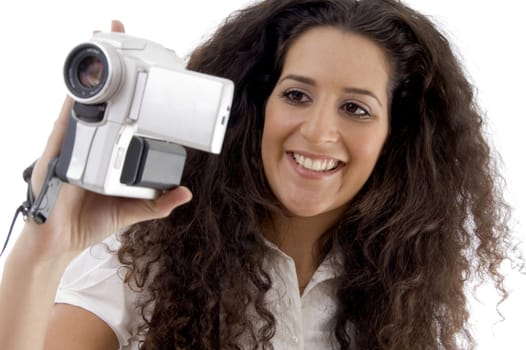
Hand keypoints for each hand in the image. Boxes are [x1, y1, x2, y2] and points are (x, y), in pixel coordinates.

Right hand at [23, 20, 192, 261]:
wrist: (59, 242)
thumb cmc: (89, 221)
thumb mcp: (131, 209)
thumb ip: (157, 203)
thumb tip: (184, 193)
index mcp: (106, 151)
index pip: (120, 112)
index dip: (130, 87)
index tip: (145, 64)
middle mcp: (89, 141)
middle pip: (101, 95)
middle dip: (109, 63)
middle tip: (119, 30)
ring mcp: (72, 143)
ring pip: (83, 100)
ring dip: (93, 73)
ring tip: (102, 43)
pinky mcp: (57, 152)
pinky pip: (64, 123)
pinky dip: (72, 102)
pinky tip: (81, 83)